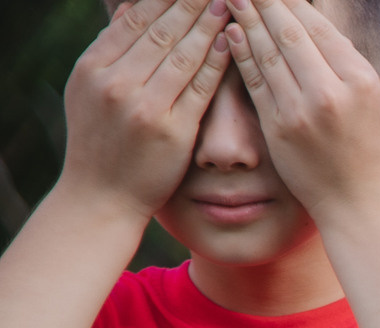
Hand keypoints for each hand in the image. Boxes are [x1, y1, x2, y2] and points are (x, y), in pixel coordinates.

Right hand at [57, 0, 235, 219]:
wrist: (100, 195)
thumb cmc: (100, 141)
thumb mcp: (88, 90)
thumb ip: (110, 53)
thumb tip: (131, 13)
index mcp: (94, 66)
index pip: (133, 19)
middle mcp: (116, 81)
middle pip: (159, 29)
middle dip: (188, 3)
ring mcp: (143, 105)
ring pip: (181, 53)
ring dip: (207, 24)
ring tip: (226, 2)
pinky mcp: (171, 130)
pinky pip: (199, 87)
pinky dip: (216, 62)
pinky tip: (230, 42)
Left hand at [222, 0, 379, 220]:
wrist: (363, 206)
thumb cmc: (372, 155)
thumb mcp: (379, 108)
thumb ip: (361, 72)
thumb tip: (336, 37)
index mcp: (361, 81)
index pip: (319, 28)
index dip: (293, 3)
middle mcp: (331, 91)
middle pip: (290, 32)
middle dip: (265, 2)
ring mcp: (302, 110)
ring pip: (269, 52)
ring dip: (247, 19)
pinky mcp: (279, 127)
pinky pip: (255, 81)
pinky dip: (241, 53)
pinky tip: (230, 31)